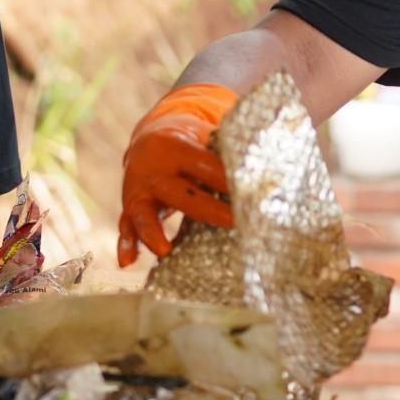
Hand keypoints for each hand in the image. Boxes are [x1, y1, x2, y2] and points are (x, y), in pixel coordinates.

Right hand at [116, 82, 238, 265]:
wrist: (151, 137)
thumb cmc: (193, 143)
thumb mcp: (208, 138)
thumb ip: (230, 151)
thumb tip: (273, 166)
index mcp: (178, 148)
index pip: (207, 166)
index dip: (230, 180)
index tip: (254, 195)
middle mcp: (156, 169)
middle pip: (180, 192)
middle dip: (208, 209)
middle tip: (236, 222)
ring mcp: (139, 189)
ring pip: (142, 212)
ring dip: (152, 232)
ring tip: (164, 251)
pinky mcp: (131, 206)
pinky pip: (126, 225)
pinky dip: (126, 243)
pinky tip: (127, 263)